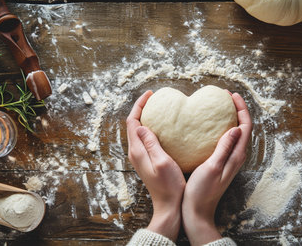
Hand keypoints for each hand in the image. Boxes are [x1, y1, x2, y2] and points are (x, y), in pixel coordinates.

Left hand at [126, 91, 185, 241]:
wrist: (168, 206)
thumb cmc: (169, 186)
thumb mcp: (162, 162)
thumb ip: (151, 144)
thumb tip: (141, 126)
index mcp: (137, 151)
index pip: (133, 122)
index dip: (139, 105)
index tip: (150, 95)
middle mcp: (135, 152)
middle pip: (133, 124)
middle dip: (141, 108)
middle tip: (154, 98)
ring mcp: (140, 157)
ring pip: (138, 131)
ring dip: (145, 117)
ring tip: (158, 108)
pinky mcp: (146, 160)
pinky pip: (144, 138)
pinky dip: (150, 127)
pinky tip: (162, 127)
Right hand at [182, 92, 251, 245]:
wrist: (197, 212)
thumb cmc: (202, 192)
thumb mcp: (212, 167)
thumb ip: (224, 148)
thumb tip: (236, 128)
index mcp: (236, 156)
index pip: (245, 126)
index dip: (241, 109)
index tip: (231, 96)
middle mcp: (236, 157)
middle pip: (242, 128)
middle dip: (237, 110)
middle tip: (225, 97)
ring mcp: (229, 160)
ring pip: (235, 133)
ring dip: (230, 118)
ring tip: (220, 107)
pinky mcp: (221, 163)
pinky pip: (226, 140)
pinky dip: (222, 128)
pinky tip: (210, 127)